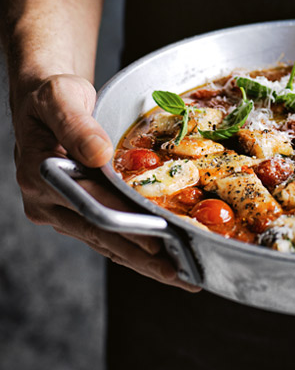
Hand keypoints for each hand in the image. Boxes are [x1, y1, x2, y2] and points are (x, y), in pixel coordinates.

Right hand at [13, 73, 199, 290]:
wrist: (43, 97)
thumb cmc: (51, 95)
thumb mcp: (61, 98)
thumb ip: (77, 125)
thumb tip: (98, 154)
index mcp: (41, 176)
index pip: (90, 207)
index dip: (124, 226)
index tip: (153, 241)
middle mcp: (47, 202)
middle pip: (100, 235)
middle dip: (141, 256)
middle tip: (178, 274)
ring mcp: (59, 210)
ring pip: (104, 240)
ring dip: (141, 259)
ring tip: (178, 274)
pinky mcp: (74, 210)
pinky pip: (105, 232)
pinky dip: (132, 245)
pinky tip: (159, 257)